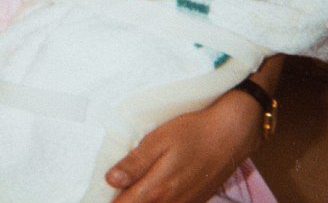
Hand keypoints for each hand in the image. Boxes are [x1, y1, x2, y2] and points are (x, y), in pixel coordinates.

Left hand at [105, 90, 262, 202]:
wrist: (231, 134)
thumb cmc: (192, 132)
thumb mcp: (159, 140)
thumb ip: (135, 163)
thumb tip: (111, 180)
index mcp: (157, 188)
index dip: (108, 200)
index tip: (96, 194)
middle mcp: (170, 202)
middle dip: (121, 200)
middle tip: (107, 190)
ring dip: (139, 201)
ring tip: (127, 188)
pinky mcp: (194, 201)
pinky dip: (155, 201)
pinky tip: (150, 190)